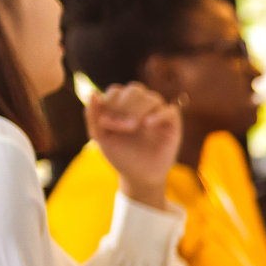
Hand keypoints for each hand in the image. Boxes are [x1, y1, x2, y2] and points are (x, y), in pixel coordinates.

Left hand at [86, 83, 180, 209]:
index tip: (106, 124)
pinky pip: (170, 111)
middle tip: (123, 126)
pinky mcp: (172, 124)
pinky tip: (148, 124)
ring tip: (133, 127)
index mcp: (123, 105)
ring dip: (139, 110)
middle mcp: (141, 106)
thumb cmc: (120, 155)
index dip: (110, 103)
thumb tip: (93, 93)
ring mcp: (158, 113)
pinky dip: (158, 114)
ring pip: (152, 98)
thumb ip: (92, 116)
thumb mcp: (101, 138)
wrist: (139, 176)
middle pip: (135, 89)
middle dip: (126, 106)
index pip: (117, 91)